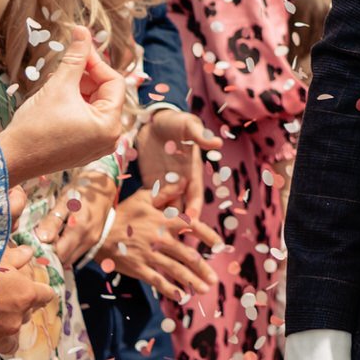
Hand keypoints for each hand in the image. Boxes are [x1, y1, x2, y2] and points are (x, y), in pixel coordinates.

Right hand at [0, 28, 129, 179]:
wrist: (11, 159)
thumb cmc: (34, 126)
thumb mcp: (58, 86)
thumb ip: (75, 58)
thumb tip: (82, 31)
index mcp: (110, 125)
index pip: (114, 82)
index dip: (96, 62)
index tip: (79, 47)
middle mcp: (110, 138)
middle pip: (106, 94)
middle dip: (87, 76)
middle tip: (67, 62)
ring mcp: (97, 145)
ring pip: (95, 105)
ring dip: (79, 88)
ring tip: (58, 80)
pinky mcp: (83, 149)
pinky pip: (87, 119)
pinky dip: (75, 104)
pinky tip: (57, 96)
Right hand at [0, 244, 56, 359]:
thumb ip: (15, 257)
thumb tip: (29, 253)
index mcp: (24, 297)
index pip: (44, 296)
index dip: (35, 291)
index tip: (26, 287)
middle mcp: (13, 321)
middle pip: (24, 318)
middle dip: (15, 310)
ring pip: (8, 344)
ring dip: (3, 337)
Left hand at [37, 168, 119, 268]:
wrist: (103, 187)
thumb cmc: (81, 190)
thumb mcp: (64, 200)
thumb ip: (53, 220)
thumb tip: (42, 239)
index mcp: (80, 229)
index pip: (58, 253)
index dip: (44, 252)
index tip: (34, 245)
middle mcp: (88, 239)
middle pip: (64, 259)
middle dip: (50, 255)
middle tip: (40, 244)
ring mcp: (93, 241)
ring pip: (71, 258)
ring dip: (59, 253)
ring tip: (50, 240)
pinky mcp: (94, 241)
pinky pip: (77, 253)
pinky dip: (67, 250)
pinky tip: (61, 239)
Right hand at [93, 186, 224, 300]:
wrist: (98, 233)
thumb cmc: (123, 214)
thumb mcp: (144, 198)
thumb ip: (166, 192)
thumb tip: (185, 182)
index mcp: (164, 220)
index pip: (193, 227)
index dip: (208, 236)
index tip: (220, 245)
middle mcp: (161, 239)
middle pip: (188, 255)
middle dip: (203, 269)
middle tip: (214, 279)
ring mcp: (150, 255)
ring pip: (176, 270)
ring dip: (192, 281)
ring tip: (204, 289)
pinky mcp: (138, 267)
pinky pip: (157, 280)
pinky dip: (170, 289)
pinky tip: (181, 296)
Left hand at [138, 106, 218, 225]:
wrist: (154, 120)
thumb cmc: (175, 122)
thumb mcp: (188, 125)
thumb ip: (199, 136)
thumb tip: (216, 143)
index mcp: (192, 170)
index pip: (195, 193)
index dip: (194, 207)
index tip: (192, 221)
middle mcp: (181, 180)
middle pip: (182, 206)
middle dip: (179, 222)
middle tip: (175, 238)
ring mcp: (165, 183)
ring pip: (166, 207)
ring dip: (163, 220)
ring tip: (157, 237)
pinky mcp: (151, 182)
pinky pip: (151, 200)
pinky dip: (149, 212)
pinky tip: (143, 224)